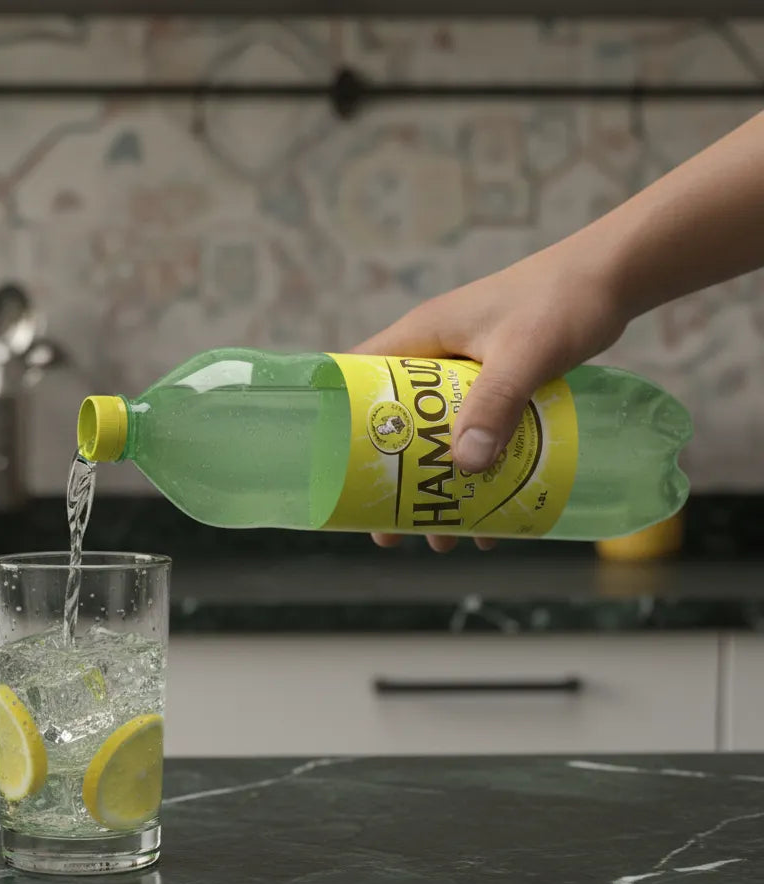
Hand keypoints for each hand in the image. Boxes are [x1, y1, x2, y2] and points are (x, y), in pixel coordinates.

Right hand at [352, 242, 628, 551]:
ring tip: (442, 538)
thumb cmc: (563, 299)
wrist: (614, 277)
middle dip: (393, 480)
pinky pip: (474, 437)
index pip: (356, 378)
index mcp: (420, 338)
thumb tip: (465, 464)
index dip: (341, 426)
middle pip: (395, 425)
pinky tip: (492, 514)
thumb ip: (497, 403)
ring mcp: (465, 374)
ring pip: (436, 440)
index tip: (337, 475)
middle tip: (390, 529)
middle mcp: (434, 357)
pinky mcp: (496, 388)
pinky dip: (478, 475)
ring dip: (437, 488)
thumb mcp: (526, 353)